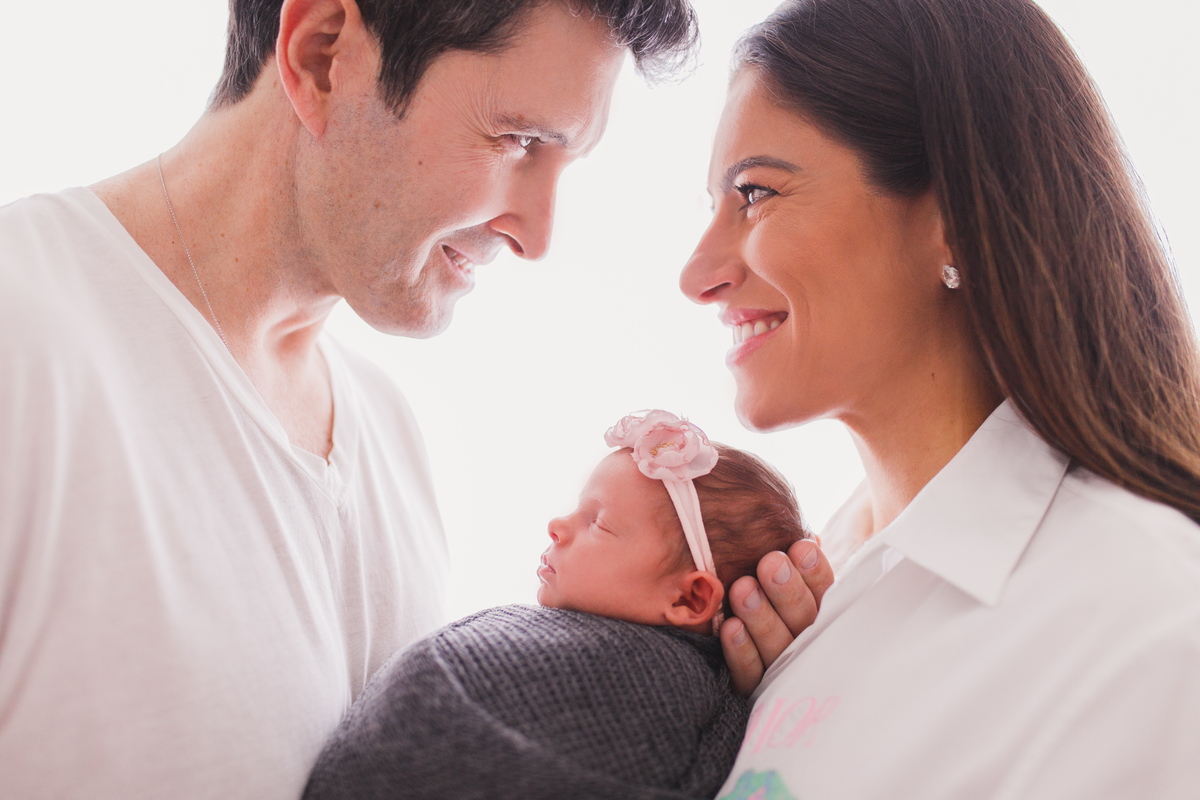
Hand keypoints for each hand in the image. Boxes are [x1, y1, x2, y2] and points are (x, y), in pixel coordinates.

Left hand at [719, 539, 834, 695]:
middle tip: (771, 564)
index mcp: (817, 610)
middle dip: (788, 591)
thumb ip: (790, 558)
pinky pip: (750, 674)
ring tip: (743, 588)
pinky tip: (729, 627)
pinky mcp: (754, 688)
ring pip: (778, 647)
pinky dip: (741, 651)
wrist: (722, 647)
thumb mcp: (780, 571)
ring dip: (761, 616)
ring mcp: (780, 668)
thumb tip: (801, 534)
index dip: (815, 572)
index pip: (825, 593)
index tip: (802, 548)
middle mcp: (806, 642)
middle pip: (804, 620)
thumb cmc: (759, 592)